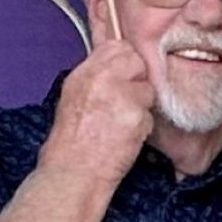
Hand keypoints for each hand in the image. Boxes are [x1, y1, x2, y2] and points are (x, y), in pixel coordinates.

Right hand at [39, 40, 154, 186]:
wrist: (73, 174)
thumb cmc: (71, 143)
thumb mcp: (73, 97)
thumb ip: (95, 76)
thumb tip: (114, 61)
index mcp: (84, 73)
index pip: (117, 47)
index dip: (125, 62)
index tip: (123, 77)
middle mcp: (102, 79)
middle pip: (136, 61)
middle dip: (136, 80)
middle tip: (125, 102)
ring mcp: (121, 96)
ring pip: (147, 89)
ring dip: (140, 106)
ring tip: (121, 124)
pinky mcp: (136, 117)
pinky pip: (150, 115)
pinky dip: (142, 127)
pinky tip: (125, 138)